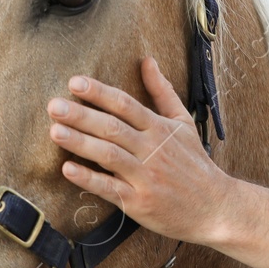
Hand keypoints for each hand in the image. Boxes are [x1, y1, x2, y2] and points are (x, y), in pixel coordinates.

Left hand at [46, 56, 268, 267]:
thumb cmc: (195, 164)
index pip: (126, 105)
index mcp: (160, 129)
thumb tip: (147, 60)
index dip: (100, 93)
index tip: (75, 82)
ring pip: (109, 155)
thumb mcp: (183, 123)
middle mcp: (152, 150)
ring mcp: (146, 176)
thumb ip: (161, 92)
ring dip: (80, 143)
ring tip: (55, 132)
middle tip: (53, 106)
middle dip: (82, 115)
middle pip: (113, 128)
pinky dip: (89, 179)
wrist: (215, 207)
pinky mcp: (140, 202)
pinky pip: (111, 189)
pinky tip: (68, 169)